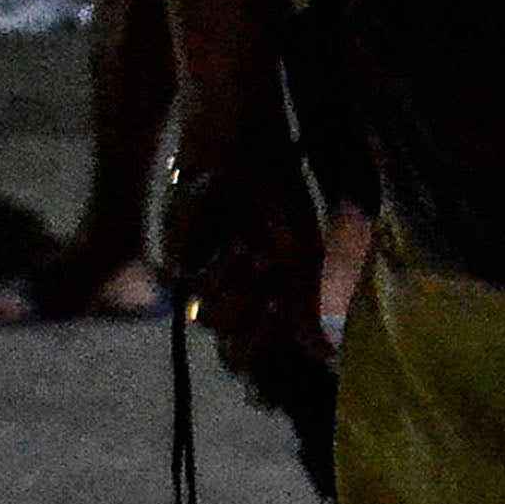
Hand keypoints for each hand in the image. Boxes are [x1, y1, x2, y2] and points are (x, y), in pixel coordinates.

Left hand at [161, 123, 324, 382]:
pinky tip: (231, 238)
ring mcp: (206, 278)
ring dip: (235, 286)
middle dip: (253, 315)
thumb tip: (326, 354)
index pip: (262, 348)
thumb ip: (308, 301)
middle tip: (271, 277)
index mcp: (269, 297)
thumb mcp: (303, 249)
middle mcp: (236, 294)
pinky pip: (189, 284)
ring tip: (249, 245)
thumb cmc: (279, 194)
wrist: (240, 149)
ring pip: (211, 318)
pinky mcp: (178, 257)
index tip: (283, 311)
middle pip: (233, 344)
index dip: (268, 341)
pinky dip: (215, 264)